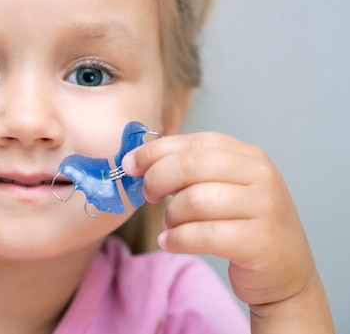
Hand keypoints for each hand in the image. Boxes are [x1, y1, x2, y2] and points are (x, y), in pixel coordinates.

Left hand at [121, 132, 333, 331]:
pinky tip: (170, 243)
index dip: (155, 151)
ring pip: (193, 200)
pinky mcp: (259, 241)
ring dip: (170, 216)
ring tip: (171, 226)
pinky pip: (201, 234)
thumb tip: (139, 161)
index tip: (130, 164)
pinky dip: (177, 239)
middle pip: (189, 165)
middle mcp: (261, 175)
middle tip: (149, 196)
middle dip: (157, 179)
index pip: (193, 142)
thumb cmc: (244, 227)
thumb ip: (190, 170)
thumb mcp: (224, 188)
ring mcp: (264, 208)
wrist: (286, 274)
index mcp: (249, 156)